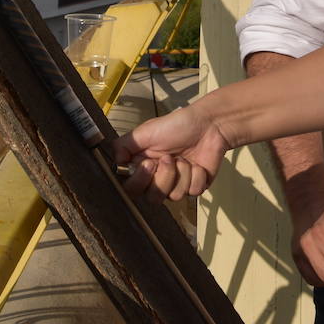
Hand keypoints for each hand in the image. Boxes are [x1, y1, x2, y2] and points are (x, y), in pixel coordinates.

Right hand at [110, 105, 231, 202]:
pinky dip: (197, 175)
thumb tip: (115, 162)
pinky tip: (198, 164)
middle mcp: (158, 178)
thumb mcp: (145, 131)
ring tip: (185, 158)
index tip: (149, 163)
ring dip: (181, 173)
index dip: (140, 180)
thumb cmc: (177, 125)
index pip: (131, 189)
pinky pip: (193, 191)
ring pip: (173, 196)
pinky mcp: (195, 186)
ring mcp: (177, 184)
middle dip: (163, 177)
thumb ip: (124, 145)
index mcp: (143, 166)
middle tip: (169, 158)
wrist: (208, 125)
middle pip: (152, 198)